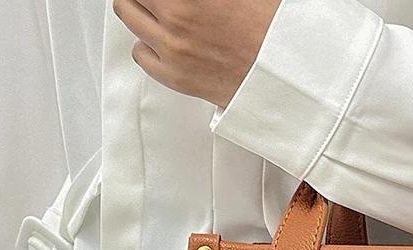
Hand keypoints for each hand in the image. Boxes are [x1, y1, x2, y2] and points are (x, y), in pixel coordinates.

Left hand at [113, 0, 281, 107]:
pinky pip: (140, 53)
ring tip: (156, 13)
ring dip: (139, 9)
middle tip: (159, 0)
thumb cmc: (270, 35)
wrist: (285, 79)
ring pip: (127, 14)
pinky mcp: (175, 76)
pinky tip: (163, 41)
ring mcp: (173, 47)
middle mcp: (178, 15)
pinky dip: (147, 44)